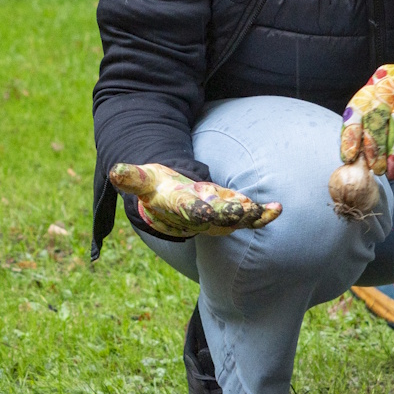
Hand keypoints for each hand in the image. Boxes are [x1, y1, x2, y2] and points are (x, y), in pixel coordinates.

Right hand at [107, 162, 280, 238]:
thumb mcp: (140, 178)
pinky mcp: (229, 213)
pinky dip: (263, 215)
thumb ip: (130, 176)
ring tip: (269, 210)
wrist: (165, 206)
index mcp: (175, 207)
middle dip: (231, 216)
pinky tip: (278, 208)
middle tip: (247, 210)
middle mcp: (196, 217)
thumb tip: (115, 171)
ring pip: (234, 222)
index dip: (196, 211)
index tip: (205, 211)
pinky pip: (248, 217)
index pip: (186, 210)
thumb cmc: (154, 185)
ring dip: (252, 218)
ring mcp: (215, 217)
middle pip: (215, 219)